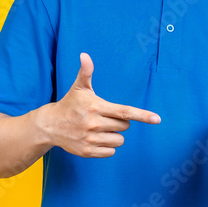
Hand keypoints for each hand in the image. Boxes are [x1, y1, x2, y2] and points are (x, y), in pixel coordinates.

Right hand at [37, 52, 160, 157]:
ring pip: (118, 140)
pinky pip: (110, 152)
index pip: (124, 112)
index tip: (157, 119)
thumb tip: (84, 54)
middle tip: (105, 117)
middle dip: (119, 122)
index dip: (142, 115)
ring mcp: (90, 138)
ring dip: (114, 135)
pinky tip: (95, 139)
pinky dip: (107, 146)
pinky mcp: (87, 151)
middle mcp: (93, 123)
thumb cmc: (70, 104)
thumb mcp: (79, 88)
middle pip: (124, 126)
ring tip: (99, 129)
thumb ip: (86, 72)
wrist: (50, 125)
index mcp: (96, 107)